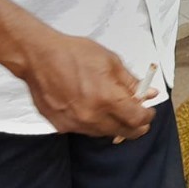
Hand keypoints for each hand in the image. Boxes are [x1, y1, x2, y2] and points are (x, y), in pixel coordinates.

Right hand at [13, 31, 154, 139]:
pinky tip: (94, 110)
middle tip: (140, 117)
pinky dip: (94, 123)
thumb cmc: (75, 54)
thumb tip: (149, 94)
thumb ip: (131, 82)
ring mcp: (75, 124)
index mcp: (107, 98)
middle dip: (135, 126)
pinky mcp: (61, 126)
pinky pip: (85, 130)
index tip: (148, 111)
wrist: (39, 58)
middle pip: (122, 132)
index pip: (136, 119)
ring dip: (115, 125)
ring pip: (103, 133)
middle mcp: (91, 116)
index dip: (147, 117)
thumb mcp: (110, 62)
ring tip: (116, 110)